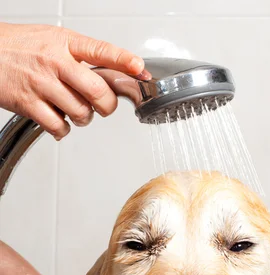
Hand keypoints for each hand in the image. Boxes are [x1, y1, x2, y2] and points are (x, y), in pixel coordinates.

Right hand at [0, 22, 149, 139]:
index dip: (124, 61)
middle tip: (102, 106)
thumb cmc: (19, 47)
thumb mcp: (52, 40)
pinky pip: (59, 127)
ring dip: (83, 118)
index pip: (101, 51)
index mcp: (64, 43)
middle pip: (98, 92)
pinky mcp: (29, 104)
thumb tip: (110, 76)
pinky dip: (62, 129)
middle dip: (106, 105)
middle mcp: (55, 62)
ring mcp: (42, 84)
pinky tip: (57, 120)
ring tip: (74, 110)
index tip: (140, 70)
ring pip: (81, 113)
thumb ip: (79, 56)